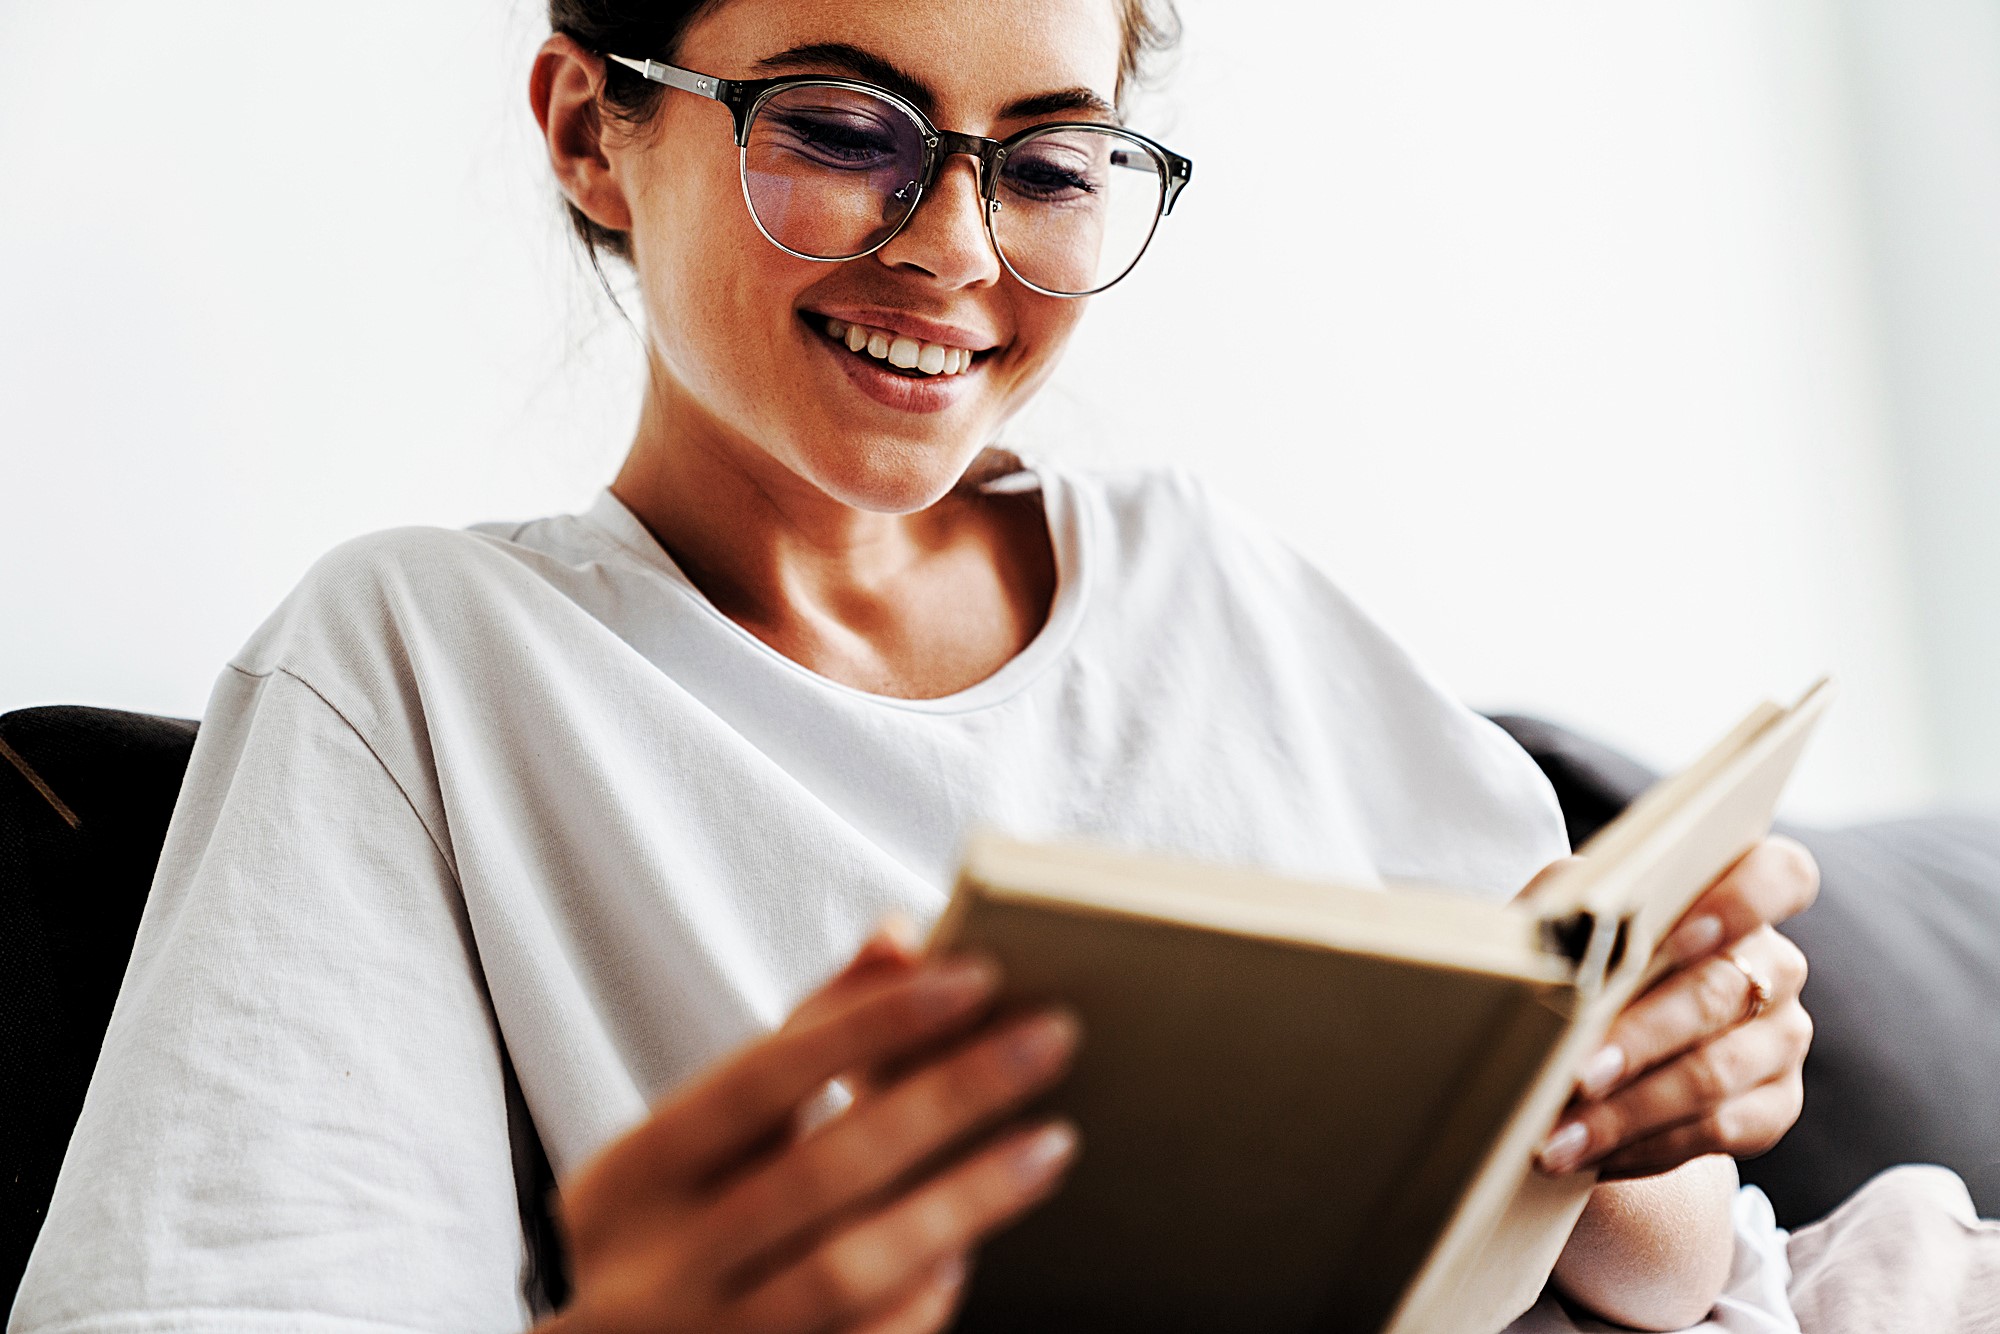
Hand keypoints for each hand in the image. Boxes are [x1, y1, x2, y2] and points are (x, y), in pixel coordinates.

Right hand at [540, 929, 1080, 1333]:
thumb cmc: (656, 1236)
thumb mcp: (687, 1141)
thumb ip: (796, 1038)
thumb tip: (899, 937)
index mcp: (635, 1176)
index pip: (762, 1077)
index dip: (869, 1023)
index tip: (972, 977)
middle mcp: (660, 1264)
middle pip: (826, 1166)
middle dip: (950, 1096)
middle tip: (1049, 1039)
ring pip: (849, 1268)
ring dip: (962, 1200)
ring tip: (1049, 1143)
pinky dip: (918, 1303)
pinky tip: (966, 1254)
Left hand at [1537, 836, 1818, 1177]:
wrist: (1599, 1036)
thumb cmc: (1585, 956)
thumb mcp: (1573, 913)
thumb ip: (1572, 899)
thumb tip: (1552, 926)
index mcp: (1737, 899)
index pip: (1780, 877)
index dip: (1739, 904)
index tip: (1678, 938)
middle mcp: (1774, 966)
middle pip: (1719, 994)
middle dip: (1642, 1037)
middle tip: (1577, 1073)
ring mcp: (1783, 1038)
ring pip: (1714, 1075)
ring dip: (1628, 1111)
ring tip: (1560, 1135)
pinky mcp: (1775, 1106)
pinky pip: (1718, 1133)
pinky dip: (1646, 1146)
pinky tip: (1592, 1157)